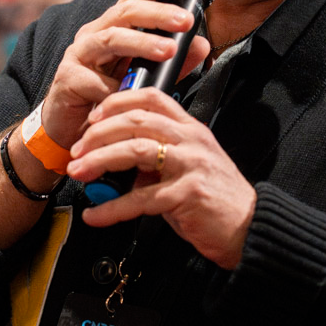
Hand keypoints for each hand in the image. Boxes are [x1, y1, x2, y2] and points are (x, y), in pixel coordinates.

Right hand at [40, 0, 210, 150]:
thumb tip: (202, 45)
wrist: (71, 128)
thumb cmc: (110, 95)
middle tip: (186, 21)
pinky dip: (116, 87)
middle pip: (125, 11)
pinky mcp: (67, 79)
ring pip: (111, 39)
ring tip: (169, 50)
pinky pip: (95, 81)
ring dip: (142, 43)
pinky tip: (132, 94)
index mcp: (114, 26)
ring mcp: (79, 54)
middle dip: (158, 13)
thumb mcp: (147, 75)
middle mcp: (95, 33)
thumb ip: (175, 61)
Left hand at [67, 87, 256, 269]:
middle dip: (99, 132)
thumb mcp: (188, 167)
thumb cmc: (217, 199)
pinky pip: (141, 199)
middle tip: (77, 149)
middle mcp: (191, 140)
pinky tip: (96, 214)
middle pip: (137, 120)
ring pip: (136, 150)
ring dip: (100, 160)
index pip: (152, 98)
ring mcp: (191, 164)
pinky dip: (112, 207)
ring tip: (79, 173)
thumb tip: (121, 166)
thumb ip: (157, 160)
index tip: (94, 117)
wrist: (248, 227)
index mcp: (191, 129)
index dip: (118, 102)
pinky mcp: (187, 194)